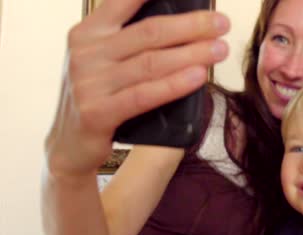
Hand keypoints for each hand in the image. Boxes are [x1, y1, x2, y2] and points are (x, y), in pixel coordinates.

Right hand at [45, 0, 229, 178]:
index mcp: (88, 33)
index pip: (124, 1)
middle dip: (191, 25)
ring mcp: (89, 83)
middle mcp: (86, 53)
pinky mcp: (97, 112)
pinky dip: (174, 85)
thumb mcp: (105, 62)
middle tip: (221, 24)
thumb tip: (183, 29)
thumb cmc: (99, 97)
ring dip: (192, 54)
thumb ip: (132, 44)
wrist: (70, 143)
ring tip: (220, 50)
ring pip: (151, 63)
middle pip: (149, 32)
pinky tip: (198, 77)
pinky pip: (144, 95)